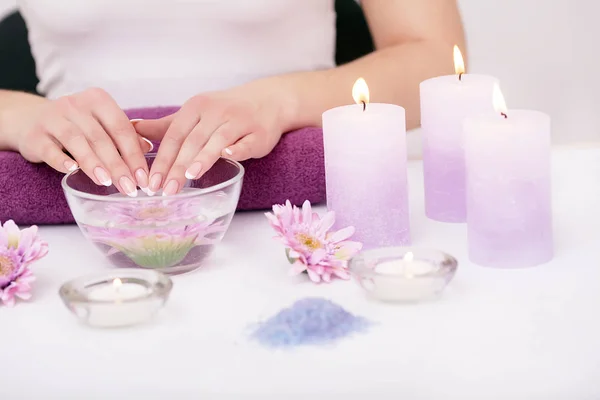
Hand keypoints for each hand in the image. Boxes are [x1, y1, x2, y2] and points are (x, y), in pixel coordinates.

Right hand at [16, 88, 152, 196]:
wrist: (31, 120)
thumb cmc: (77, 126)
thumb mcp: (102, 125)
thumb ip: (124, 135)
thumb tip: (148, 148)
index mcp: (98, 100)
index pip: (121, 128)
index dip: (134, 154)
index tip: (143, 178)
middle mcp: (75, 105)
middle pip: (101, 137)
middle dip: (118, 165)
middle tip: (129, 187)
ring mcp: (53, 118)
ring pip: (76, 141)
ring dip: (93, 163)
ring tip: (107, 182)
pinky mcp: (35, 135)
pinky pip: (49, 149)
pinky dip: (61, 160)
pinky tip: (72, 171)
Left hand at [134, 82, 290, 195]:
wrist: (267, 101)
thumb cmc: (226, 111)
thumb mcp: (195, 114)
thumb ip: (166, 125)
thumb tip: (132, 127)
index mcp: (196, 107)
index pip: (174, 135)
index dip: (162, 159)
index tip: (150, 182)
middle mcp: (216, 112)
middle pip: (193, 141)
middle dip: (177, 166)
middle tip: (165, 190)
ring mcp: (239, 121)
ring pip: (218, 140)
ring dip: (203, 157)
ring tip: (189, 176)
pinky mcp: (259, 133)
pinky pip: (247, 142)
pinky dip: (238, 148)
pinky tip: (229, 156)